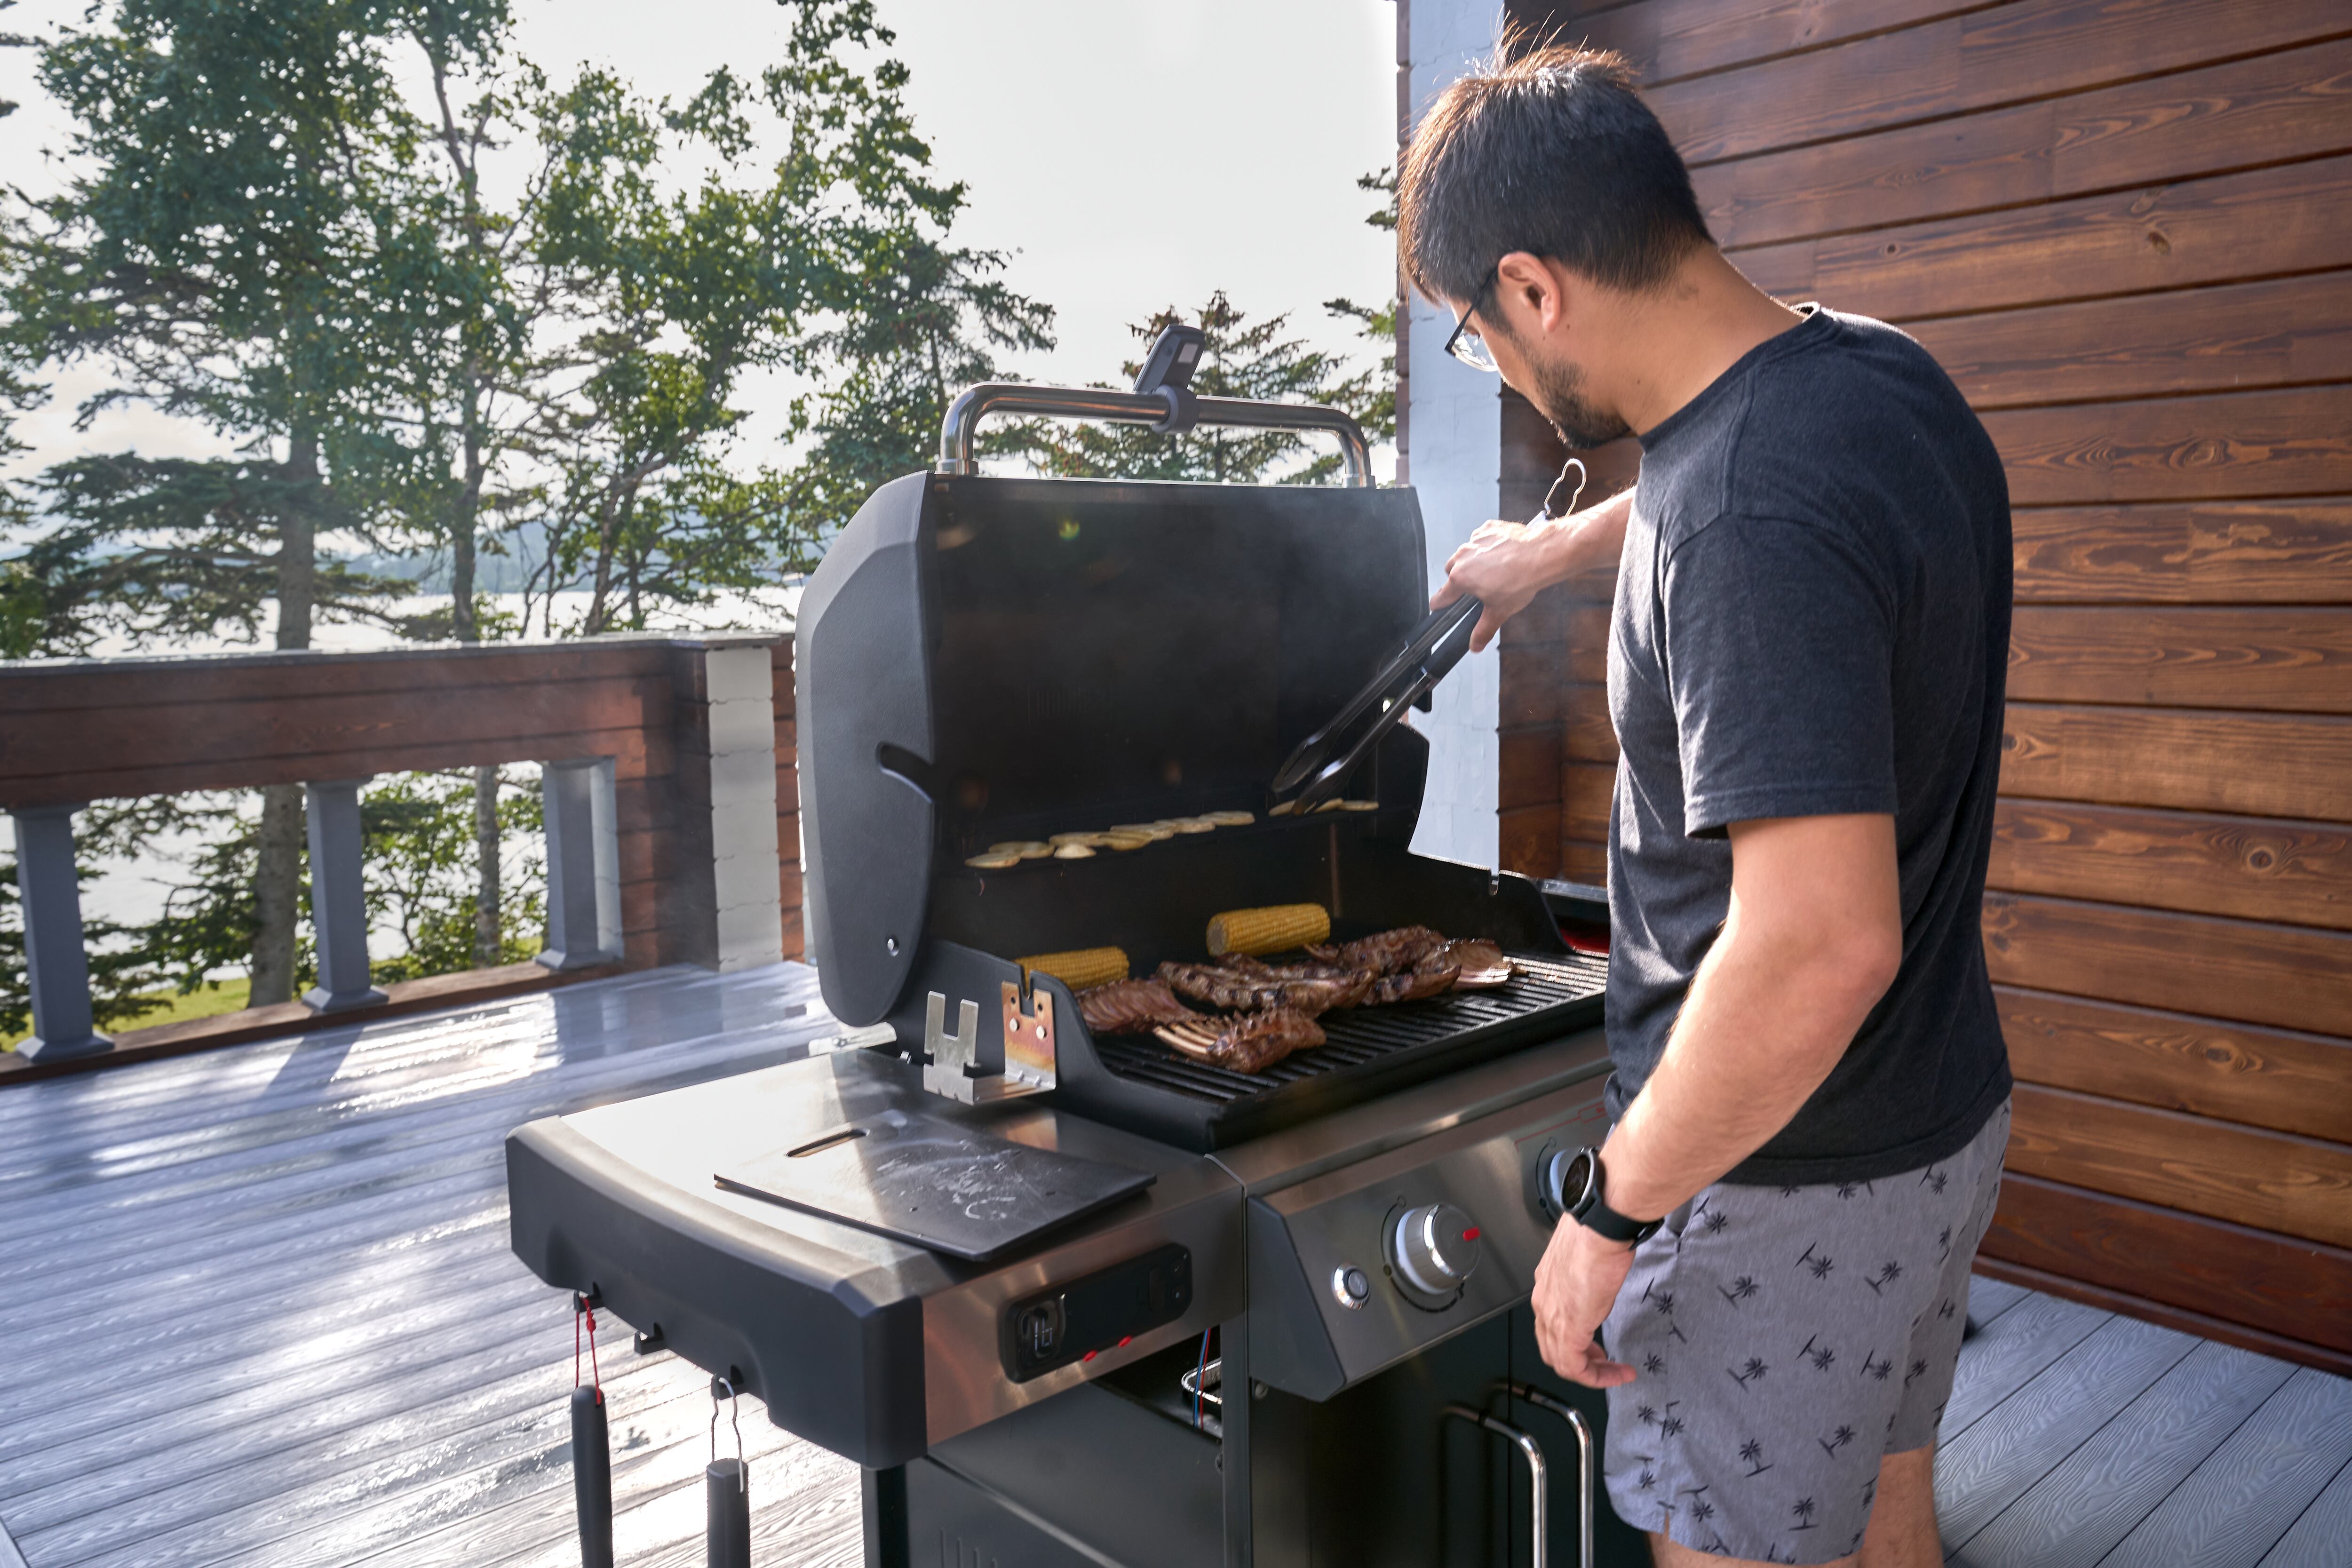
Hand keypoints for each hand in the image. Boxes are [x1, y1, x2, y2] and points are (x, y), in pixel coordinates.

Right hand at [1432, 518, 1556, 652]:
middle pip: (1452, 571)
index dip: (1440, 604)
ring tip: (1495, 571)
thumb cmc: (1521, 579)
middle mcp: (1464, 556)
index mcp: (1461, 577)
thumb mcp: (1500, 611)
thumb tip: (1475, 644)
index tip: (1438, 606)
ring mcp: (1475, 540)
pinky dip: (1488, 547)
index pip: (1442, 595)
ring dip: (1474, 562)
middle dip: (1461, 580)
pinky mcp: (1489, 528)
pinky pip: (1481, 539)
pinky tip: (1502, 555)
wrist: (1542, 555)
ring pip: (1466, 553)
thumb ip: (1483, 630)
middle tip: (1478, 588)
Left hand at [1530, 1216, 1638, 1387]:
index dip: (1573, 1341)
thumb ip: (1587, 1279)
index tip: (1596, 1347)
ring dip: (1588, 1371)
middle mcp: (1543, 1303)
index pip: (1550, 1326)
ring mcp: (1551, 1316)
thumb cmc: (1598, 1235)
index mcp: (1546, 1286)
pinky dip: (1596, 1376)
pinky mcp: (1567, 1328)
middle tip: (1600, 1362)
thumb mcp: (1589, 1261)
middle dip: (1578, 1360)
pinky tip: (1617, 1373)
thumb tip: (1598, 1282)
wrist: (1602, 1229)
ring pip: (1560, 1361)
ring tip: (1611, 1371)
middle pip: (1551, 1348)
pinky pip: (1574, 1367)